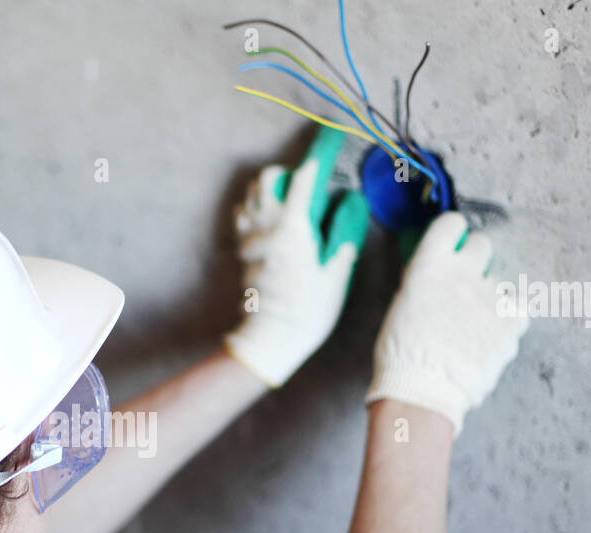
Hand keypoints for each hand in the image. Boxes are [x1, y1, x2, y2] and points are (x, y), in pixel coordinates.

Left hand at [224, 126, 368, 387]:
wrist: (270, 338)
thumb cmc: (308, 309)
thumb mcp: (336, 270)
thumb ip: (342, 230)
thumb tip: (349, 199)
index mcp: (293, 228)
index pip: (306, 178)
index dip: (320, 153)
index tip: (331, 135)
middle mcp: (265, 226)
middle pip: (269, 178)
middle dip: (289, 173)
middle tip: (309, 185)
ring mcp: (248, 237)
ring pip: (252, 193)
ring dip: (270, 189)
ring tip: (290, 203)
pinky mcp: (241, 250)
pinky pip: (243, 215)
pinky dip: (256, 207)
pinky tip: (272, 221)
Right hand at [366, 211, 528, 436]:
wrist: (423, 392)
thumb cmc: (401, 355)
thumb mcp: (402, 306)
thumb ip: (424, 282)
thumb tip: (437, 273)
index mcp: (430, 265)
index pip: (451, 225)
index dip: (451, 237)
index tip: (450, 247)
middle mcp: (464, 272)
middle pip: (482, 245)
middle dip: (474, 262)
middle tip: (464, 286)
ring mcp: (492, 295)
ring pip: (500, 281)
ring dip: (490, 295)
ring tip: (475, 323)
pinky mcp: (513, 320)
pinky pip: (518, 306)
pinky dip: (508, 316)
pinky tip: (492, 332)